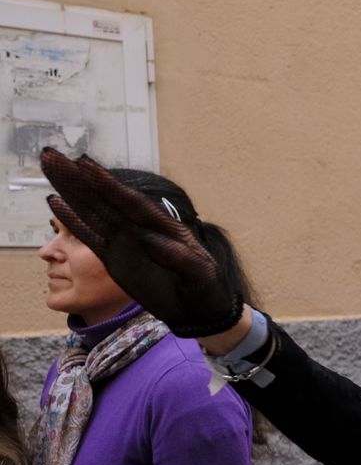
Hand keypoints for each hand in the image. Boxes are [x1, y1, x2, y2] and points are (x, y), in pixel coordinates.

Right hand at [41, 148, 243, 336]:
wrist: (198, 309)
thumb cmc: (205, 288)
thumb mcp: (200, 274)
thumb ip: (178, 257)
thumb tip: (147, 239)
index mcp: (162, 226)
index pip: (131, 201)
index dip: (107, 183)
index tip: (84, 163)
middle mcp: (139, 228)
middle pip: (104, 199)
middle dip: (78, 177)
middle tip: (51, 154)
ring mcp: (124, 241)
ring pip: (92, 212)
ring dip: (70, 190)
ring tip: (50, 166)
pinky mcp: (114, 258)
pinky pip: (89, 236)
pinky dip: (72, 221)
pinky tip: (55, 202)